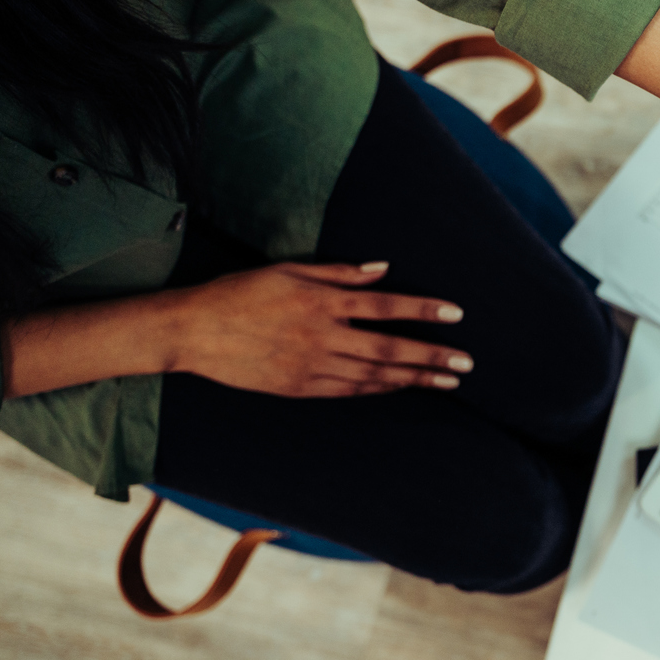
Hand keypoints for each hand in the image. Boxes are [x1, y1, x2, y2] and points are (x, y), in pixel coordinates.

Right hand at [168, 261, 471, 396]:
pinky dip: (381, 388)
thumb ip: (339, 273)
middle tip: (467, 364)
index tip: (457, 314)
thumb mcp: (288, 270)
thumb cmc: (240, 293)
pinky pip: (350, 390)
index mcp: (320, 302)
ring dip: (414, 377)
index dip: (423, 310)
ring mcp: (311, 366)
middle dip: (432, 356)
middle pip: (389, 349)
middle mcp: (321, 336)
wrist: (192, 331)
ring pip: (374, 375)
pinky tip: (403, 386)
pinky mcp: (299, 387)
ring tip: (447, 380)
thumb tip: (383, 270)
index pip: (385, 306)